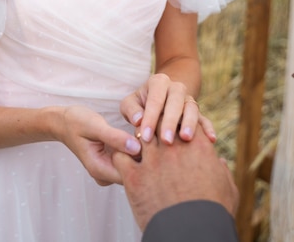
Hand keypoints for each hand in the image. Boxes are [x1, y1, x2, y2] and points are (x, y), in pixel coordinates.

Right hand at [59, 106, 140, 185]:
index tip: (148, 139)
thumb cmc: (77, 122)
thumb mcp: (95, 126)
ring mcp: (108, 170)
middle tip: (149, 134)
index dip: (143, 159)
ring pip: (132, 167)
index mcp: (99, 169)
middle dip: (144, 156)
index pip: (130, 174)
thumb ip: (115, 138)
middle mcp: (104, 175)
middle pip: (133, 173)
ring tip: (143, 133)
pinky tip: (138, 136)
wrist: (63, 122)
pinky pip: (128, 160)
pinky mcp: (111, 163)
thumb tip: (136, 148)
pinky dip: (135, 149)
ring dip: (141, 152)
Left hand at [113, 125, 238, 230]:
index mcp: (197, 145)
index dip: (180, 122)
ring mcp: (152, 160)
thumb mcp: (227, 188)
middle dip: (158, 124)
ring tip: (139, 145)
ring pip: (139, 133)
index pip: (185, 117)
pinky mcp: (134, 176)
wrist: (193, 234)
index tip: (177, 130)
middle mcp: (173, 146)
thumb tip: (220, 163)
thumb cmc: (214, 213)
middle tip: (156, 132)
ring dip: (139, 137)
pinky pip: (120, 156)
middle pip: (160, 120)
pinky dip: (121, 156)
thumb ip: (222, 171)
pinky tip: (126, 163)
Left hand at [120, 73, 215, 143]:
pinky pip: (205, 118)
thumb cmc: (140, 104)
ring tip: (186, 138)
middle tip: (166, 140)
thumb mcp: (130, 103)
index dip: (150, 117)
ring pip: (192, 108)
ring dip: (190, 123)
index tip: (146, 137)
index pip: (155, 99)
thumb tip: (138, 120)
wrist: (160, 98)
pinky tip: (211, 139)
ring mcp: (188, 100)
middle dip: (171, 121)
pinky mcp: (198, 113)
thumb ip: (131, 109)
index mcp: (158, 82)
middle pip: (175, 101)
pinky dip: (208, 128)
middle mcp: (175, 88)